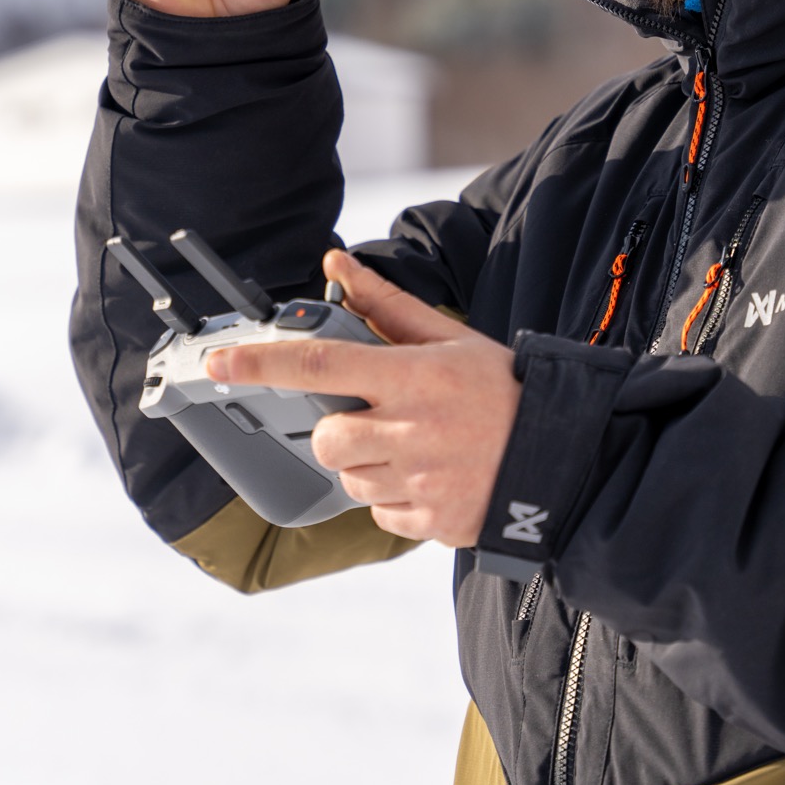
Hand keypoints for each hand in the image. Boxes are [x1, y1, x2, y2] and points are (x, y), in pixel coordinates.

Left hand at [203, 251, 519, 546]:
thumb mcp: (452, 337)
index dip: (262, 364)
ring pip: (348, 477)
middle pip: (325, 438)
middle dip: (335, 430)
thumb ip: (385, 303)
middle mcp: (412, 429)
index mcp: (414, 375)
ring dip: (365, 464)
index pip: (320, 364)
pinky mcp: (430, 520)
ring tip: (411, 447)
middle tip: (373, 419)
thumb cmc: (503, 391)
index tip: (220, 365)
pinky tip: (426, 476)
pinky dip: (391, 497)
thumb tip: (337, 264)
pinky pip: (378, 512)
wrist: (564, 459)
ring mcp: (421, 480)